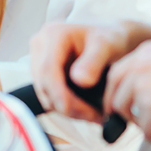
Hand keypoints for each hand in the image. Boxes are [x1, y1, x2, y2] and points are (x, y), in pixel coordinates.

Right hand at [27, 22, 149, 120]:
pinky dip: (65, 105)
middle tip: (95, 116)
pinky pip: (48, 95)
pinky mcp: (42, 72)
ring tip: (93, 114)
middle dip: (67, 106)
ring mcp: (39, 59)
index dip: (58, 93)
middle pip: (44, 85)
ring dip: (67, 109)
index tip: (75, 110)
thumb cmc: (110, 37)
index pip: (48, 70)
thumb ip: (94, 61)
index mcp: (53, 34)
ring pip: (45, 93)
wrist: (111, 36)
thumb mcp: (108, 45)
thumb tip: (80, 80)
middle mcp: (40, 45)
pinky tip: (84, 109)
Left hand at [106, 41, 150, 145]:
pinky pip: (149, 131)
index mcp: (144, 52)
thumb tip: (145, 98)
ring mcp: (145, 86)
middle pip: (117, 99)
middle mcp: (139, 66)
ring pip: (132, 118)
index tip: (117, 110)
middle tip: (149, 125)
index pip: (114, 75)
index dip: (113, 96)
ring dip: (149, 129)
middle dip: (129, 117)